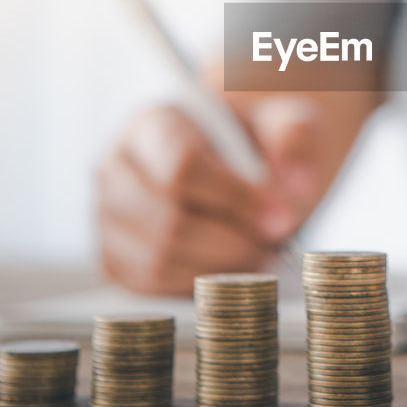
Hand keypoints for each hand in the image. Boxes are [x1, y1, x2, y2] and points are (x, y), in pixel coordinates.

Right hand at [97, 99, 323, 294]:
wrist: (237, 163)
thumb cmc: (257, 138)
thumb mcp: (285, 120)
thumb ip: (296, 138)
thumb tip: (299, 184)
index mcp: (152, 122)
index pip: (182, 168)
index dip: (236, 199)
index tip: (283, 217)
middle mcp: (115, 166)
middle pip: (168, 220)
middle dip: (233, 241)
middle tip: (275, 245)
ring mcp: (106, 214)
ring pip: (159, 257)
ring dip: (220, 267)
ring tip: (259, 255)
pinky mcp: (112, 255)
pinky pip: (152, 284)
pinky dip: (198, 285)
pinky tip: (231, 267)